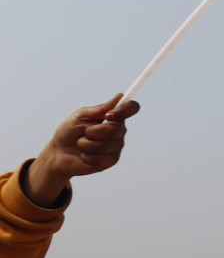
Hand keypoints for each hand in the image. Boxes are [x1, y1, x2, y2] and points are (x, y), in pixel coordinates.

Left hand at [23, 94, 140, 207]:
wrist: (58, 153)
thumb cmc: (69, 132)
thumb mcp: (80, 116)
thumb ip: (100, 109)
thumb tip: (119, 96)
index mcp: (113, 117)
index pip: (131, 108)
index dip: (125, 110)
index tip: (108, 115)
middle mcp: (118, 131)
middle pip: (116, 129)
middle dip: (93, 132)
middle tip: (85, 133)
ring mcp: (116, 147)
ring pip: (106, 145)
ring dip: (87, 145)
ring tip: (81, 145)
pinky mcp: (110, 161)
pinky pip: (102, 158)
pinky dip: (87, 156)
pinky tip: (84, 155)